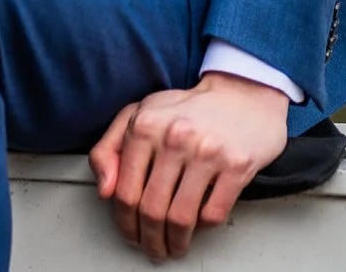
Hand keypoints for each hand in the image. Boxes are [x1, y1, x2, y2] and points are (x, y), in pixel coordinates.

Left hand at [90, 73, 288, 260]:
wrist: (242, 95)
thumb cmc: (186, 110)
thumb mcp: (138, 116)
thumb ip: (109, 149)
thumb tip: (103, 190)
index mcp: (145, 126)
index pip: (125, 190)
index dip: (124, 221)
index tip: (129, 233)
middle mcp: (175, 138)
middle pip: (151, 209)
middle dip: (148, 238)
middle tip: (152, 249)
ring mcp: (208, 152)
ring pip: (181, 217)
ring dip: (175, 242)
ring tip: (173, 247)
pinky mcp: (237, 166)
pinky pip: (213, 213)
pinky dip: (203, 228)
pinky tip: (198, 227)